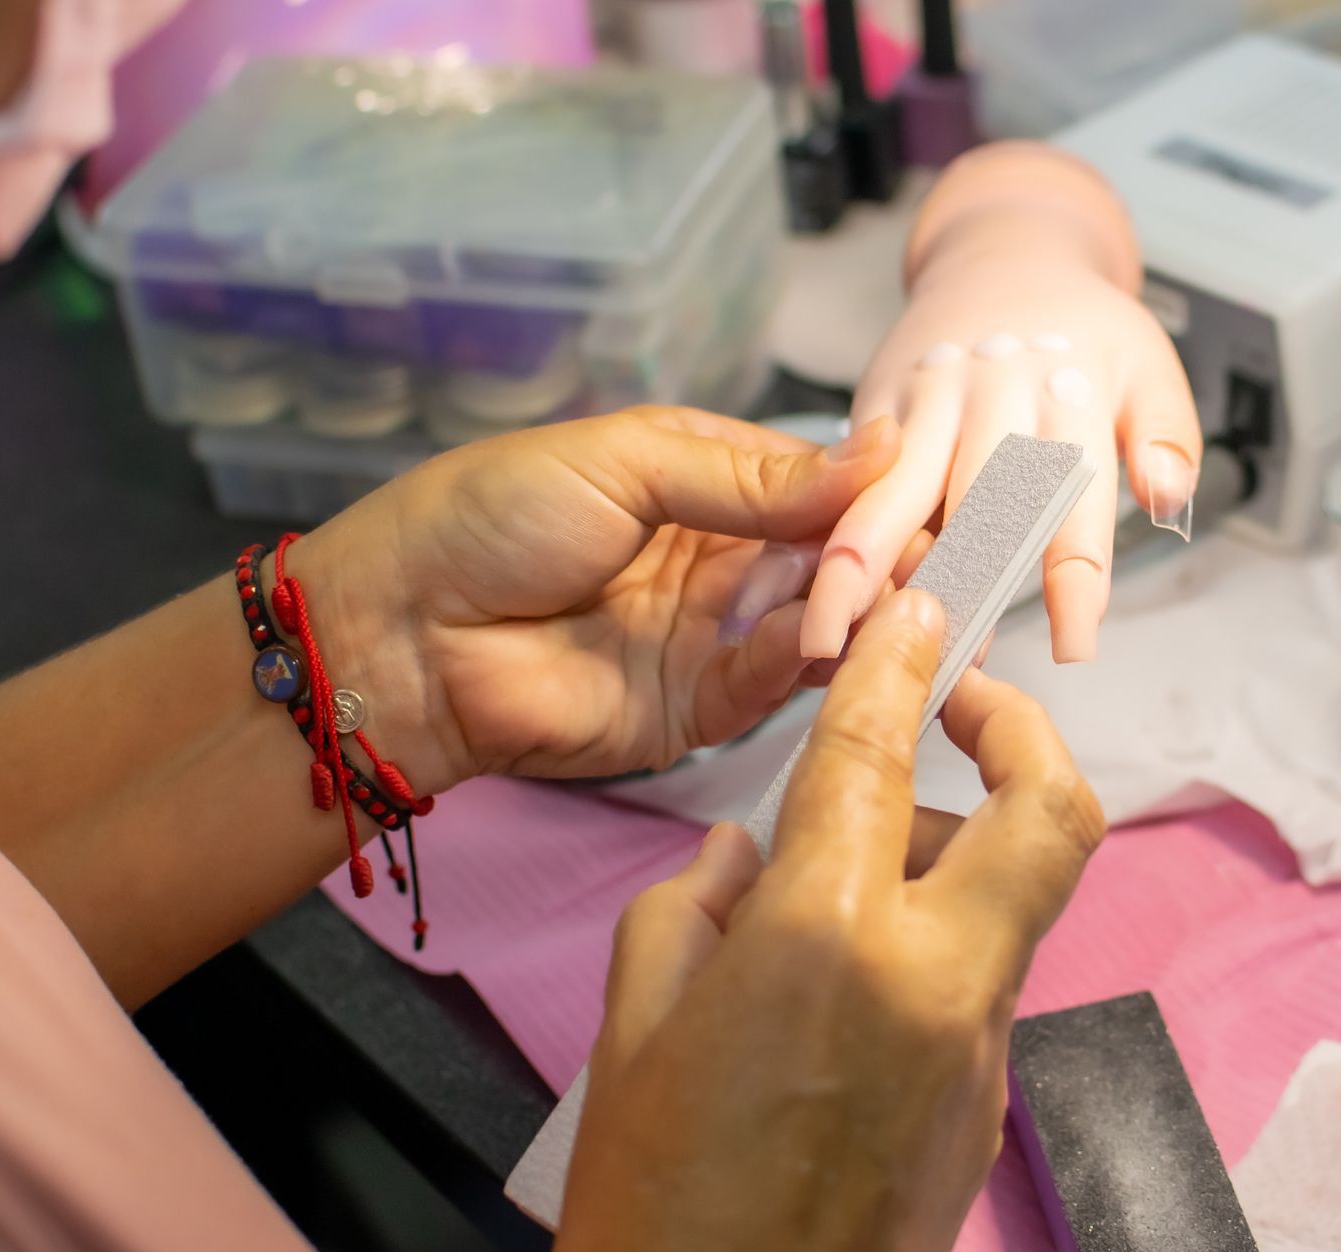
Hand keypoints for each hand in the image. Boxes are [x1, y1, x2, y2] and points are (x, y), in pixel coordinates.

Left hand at [292, 406, 901, 793]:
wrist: (398, 632)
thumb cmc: (490, 519)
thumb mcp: (625, 463)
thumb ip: (751, 475)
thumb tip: (876, 450)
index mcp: (703, 482)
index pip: (817, 486)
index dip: (872, 491)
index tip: (936, 488)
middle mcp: (719, 560)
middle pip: (829, 559)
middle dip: (881, 555)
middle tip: (941, 551)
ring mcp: (709, 637)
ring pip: (813, 625)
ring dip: (856, 609)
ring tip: (901, 593)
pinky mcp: (694, 712)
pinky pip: (768, 687)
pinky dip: (804, 663)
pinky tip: (830, 637)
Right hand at [556, 590, 1105, 1251]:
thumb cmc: (649, 1206)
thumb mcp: (633, 1029)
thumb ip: (692, 907)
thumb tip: (746, 855)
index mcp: (826, 941)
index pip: (882, 757)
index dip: (906, 664)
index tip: (923, 611)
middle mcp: (936, 980)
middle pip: (1050, 811)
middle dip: (1023, 727)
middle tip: (963, 704)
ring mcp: (983, 1050)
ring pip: (1018, 896)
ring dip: (965, 846)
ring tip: (858, 871)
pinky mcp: (990, 1108)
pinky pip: (986, 982)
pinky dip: (940, 939)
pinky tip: (850, 981)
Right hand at [795, 142, 1203, 664]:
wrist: (1006, 254)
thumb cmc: (1083, 333)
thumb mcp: (1150, 366)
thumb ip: (1168, 436)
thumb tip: (1168, 500)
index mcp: (1069, 389)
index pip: (1074, 495)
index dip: (1070, 576)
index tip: (1073, 644)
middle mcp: (993, 393)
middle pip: (969, 502)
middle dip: (951, 584)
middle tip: (927, 662)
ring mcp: (927, 397)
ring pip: (890, 494)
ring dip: (858, 570)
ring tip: (830, 639)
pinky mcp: (877, 402)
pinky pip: (848, 480)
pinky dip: (828, 540)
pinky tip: (805, 598)